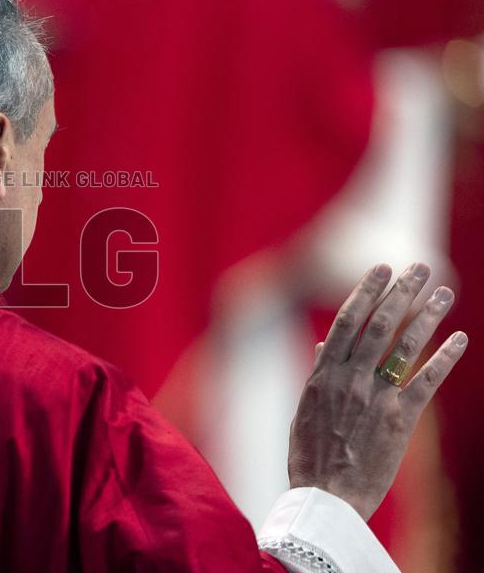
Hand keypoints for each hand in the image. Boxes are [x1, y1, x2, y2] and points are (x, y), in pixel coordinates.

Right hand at [288, 263, 467, 520]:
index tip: (381, 269)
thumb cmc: (310, 457)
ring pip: (403, 346)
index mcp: (322, 376)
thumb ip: (318, 376)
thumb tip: (323, 346)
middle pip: (378, 325)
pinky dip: (443, 358)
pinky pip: (425, 382)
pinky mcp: (399, 420)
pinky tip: (460, 338)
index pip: (346, 322)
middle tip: (418, 266)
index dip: (366, 292)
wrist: (326, 498)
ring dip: (425, 315)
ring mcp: (375, 398)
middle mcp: (349, 380)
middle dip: (400, 292)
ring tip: (443, 291)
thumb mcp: (304, 412)